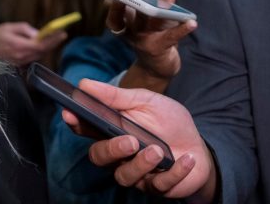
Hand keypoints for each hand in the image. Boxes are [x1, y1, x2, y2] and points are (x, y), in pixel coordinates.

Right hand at [0, 22, 65, 65]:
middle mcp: (21, 56)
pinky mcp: (19, 64)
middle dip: (53, 43)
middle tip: (60, 34)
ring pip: (39, 55)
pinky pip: (33, 57)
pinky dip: (39, 51)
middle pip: (42, 51)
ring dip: (47, 47)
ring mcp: (20, 62)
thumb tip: (38, 34)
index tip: (62, 33)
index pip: (41, 44)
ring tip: (53, 38)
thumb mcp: (8, 27)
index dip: (53, 39)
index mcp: (19, 46)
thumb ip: (25, 29)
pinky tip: (41, 45)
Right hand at [62, 79, 216, 201]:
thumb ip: (116, 96)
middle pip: (99, 156)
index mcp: (111, 129)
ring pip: (124, 176)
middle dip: (111, 149)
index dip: (75, 122)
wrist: (198, 146)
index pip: (85, 128)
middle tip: (129, 141)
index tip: (71, 115)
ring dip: (141, 164)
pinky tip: (186, 159)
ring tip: (158, 150)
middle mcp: (118, 153)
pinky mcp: (156, 186)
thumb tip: (85, 84)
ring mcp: (135, 171)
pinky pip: (158, 185)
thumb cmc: (168, 121)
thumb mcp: (146, 101)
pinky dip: (174, 172)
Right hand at [107, 0, 196, 86]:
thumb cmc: (153, 37)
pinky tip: (192, 22)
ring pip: (148, 22)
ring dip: (158, 8)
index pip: (115, 13)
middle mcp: (130, 32)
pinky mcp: (158, 49)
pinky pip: (169, 37)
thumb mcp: (152, 20)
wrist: (157, 67)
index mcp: (124, 24)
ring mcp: (142, 41)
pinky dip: (181, 30)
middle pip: (129, 14)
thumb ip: (159, 5)